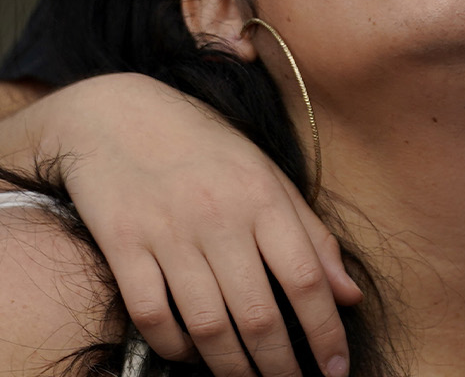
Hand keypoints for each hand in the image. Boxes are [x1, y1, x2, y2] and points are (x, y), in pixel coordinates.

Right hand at [38, 74, 362, 376]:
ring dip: (233, 368)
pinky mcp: (122, 245)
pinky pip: (151, 315)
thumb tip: (349, 295)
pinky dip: (174, 346)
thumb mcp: (268, 176)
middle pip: (258, 314)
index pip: (306, 279)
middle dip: (281, 365)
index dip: (326, 332)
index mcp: (263, 198)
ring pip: (207, 325)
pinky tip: (191, 354)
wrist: (115, 114)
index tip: (335, 368)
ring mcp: (168, 233)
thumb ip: (311, 235)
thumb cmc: (204, 148)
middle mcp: (219, 217)